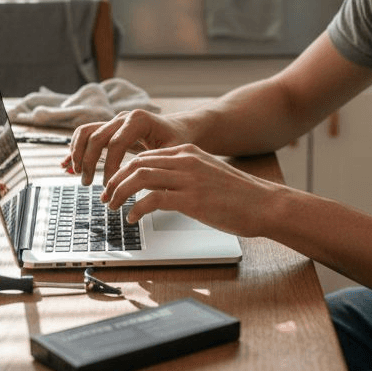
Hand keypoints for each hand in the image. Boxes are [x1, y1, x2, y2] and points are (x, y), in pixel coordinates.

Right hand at [62, 109, 191, 185]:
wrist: (179, 129)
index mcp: (139, 120)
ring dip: (77, 153)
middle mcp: (123, 118)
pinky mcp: (109, 129)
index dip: (109, 167)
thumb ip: (159, 164)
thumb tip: (143, 185)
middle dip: (88, 162)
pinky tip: (67, 164)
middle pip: (95, 137)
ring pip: (86, 132)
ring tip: (76, 173)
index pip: (115, 144)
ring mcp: (114, 122)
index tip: (109, 186)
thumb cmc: (179, 140)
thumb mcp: (175, 152)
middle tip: (87, 183)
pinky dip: (75, 148)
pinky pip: (86, 135)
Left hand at [100, 143, 281, 236]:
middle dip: (115, 181)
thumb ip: (185, 174)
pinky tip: (133, 218)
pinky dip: (136, 209)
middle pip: (136, 164)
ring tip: (114, 207)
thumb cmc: (239, 195)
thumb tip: (161, 188)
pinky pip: (151, 200)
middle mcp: (185, 160)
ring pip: (139, 178)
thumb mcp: (208, 174)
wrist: (264, 204)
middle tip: (106, 197)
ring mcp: (188, 179)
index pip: (145, 155)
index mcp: (188, 151)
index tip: (114, 185)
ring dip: (120, 193)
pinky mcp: (191, 199)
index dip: (124, 170)